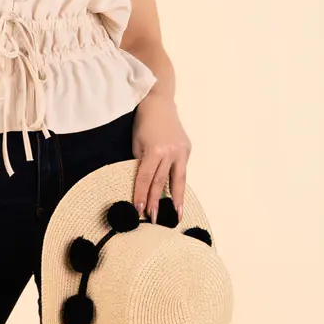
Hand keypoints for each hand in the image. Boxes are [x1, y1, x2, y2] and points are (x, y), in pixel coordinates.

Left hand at [131, 93, 191, 223]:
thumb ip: (141, 162)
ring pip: (179, 180)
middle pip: (161, 182)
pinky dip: (179, 182)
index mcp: (154, 150)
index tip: (139, 210)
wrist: (160, 103)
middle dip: (157, 202)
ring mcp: (181, 151)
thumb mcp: (136, 143)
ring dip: (177, 199)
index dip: (142, 195)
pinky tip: (179, 195)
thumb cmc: (143, 123)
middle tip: (154, 220)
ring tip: (177, 215)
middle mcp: (170, 152)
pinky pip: (182, 169)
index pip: (146, 178)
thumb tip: (143, 183)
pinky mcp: (187, 149)